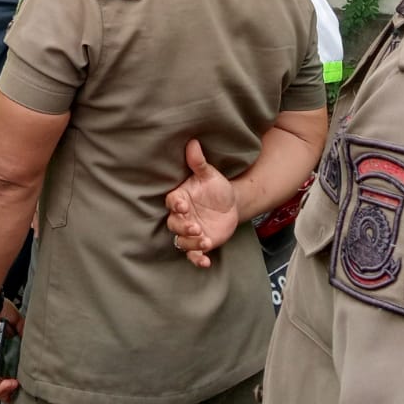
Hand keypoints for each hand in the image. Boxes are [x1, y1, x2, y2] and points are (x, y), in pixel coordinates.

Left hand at [0, 298, 23, 401]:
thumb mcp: (14, 324)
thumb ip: (22, 334)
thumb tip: (31, 343)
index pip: (0, 375)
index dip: (10, 383)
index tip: (22, 382)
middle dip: (7, 392)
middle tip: (19, 389)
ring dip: (3, 393)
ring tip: (15, 386)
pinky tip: (10, 383)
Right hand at [166, 139, 240, 269]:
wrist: (231, 203)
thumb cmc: (216, 187)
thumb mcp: (209, 175)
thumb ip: (199, 163)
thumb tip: (193, 142)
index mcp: (181, 198)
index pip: (172, 202)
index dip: (176, 205)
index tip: (184, 206)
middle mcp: (182, 216)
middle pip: (173, 224)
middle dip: (183, 227)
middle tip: (196, 227)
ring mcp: (189, 231)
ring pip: (182, 241)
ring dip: (191, 244)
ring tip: (205, 241)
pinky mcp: (199, 243)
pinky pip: (193, 254)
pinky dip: (198, 260)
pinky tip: (206, 261)